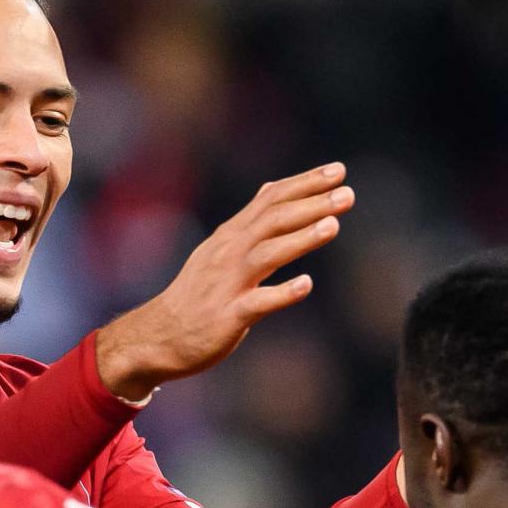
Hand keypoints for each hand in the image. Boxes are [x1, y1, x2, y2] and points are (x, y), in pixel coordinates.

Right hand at [93, 165, 353, 397]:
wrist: (160, 336)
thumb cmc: (198, 294)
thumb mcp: (221, 248)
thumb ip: (250, 220)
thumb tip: (273, 188)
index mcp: (232, 236)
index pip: (271, 199)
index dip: (305, 183)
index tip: (339, 171)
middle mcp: (230, 253)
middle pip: (273, 220)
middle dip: (312, 204)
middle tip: (347, 193)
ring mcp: (228, 283)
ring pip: (267, 254)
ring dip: (301, 238)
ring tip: (333, 225)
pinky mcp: (228, 316)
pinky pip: (257, 302)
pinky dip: (282, 292)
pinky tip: (306, 284)